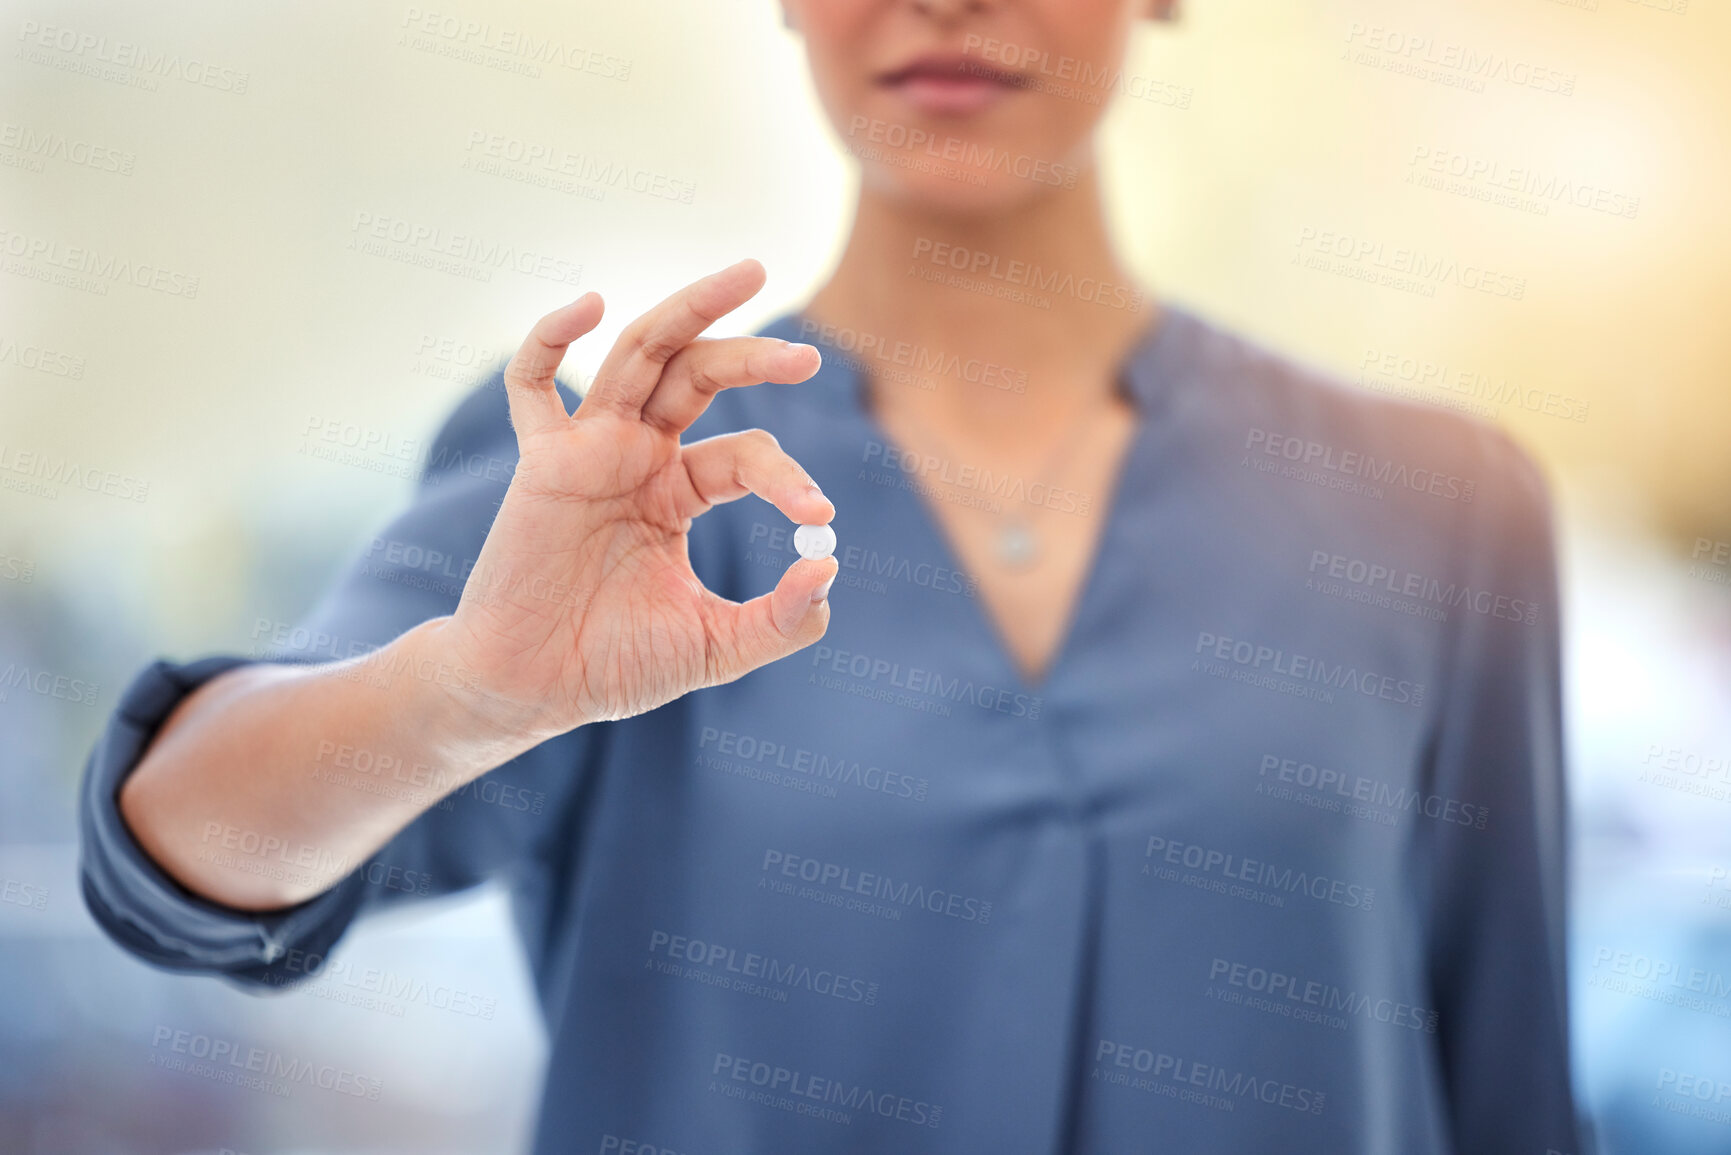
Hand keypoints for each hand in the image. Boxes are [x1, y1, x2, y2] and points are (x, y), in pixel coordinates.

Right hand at [435, 259, 837, 742]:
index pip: (745, 456)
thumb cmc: (614, 665)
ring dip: (690, 310)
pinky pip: (532, 386)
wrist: (532, 690)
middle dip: (753, 354)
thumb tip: (829, 570)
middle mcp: (636, 456)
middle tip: (808, 356)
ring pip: (639, 355)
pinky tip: (588, 304)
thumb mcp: (717, 646)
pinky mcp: (540, 463)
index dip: (787, 476)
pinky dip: (550, 337)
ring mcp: (587, 451)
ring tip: (748, 274)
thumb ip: (781, 619)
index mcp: (677, 491)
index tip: (818, 514)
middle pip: (699, 375)